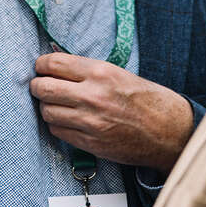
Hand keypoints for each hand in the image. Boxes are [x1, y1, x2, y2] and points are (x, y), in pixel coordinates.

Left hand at [29, 52, 193, 172]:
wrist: (168, 131)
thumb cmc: (145, 99)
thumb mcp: (118, 73)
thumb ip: (86, 70)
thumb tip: (56, 65)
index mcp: (100, 72)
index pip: (54, 64)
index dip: (41, 65)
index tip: (41, 67)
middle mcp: (93, 96)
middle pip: (43, 88)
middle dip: (37, 86)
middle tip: (40, 85)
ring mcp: (90, 121)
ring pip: (47, 111)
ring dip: (46, 106)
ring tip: (55, 103)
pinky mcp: (90, 143)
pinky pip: (58, 132)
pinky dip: (57, 125)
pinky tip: (66, 120)